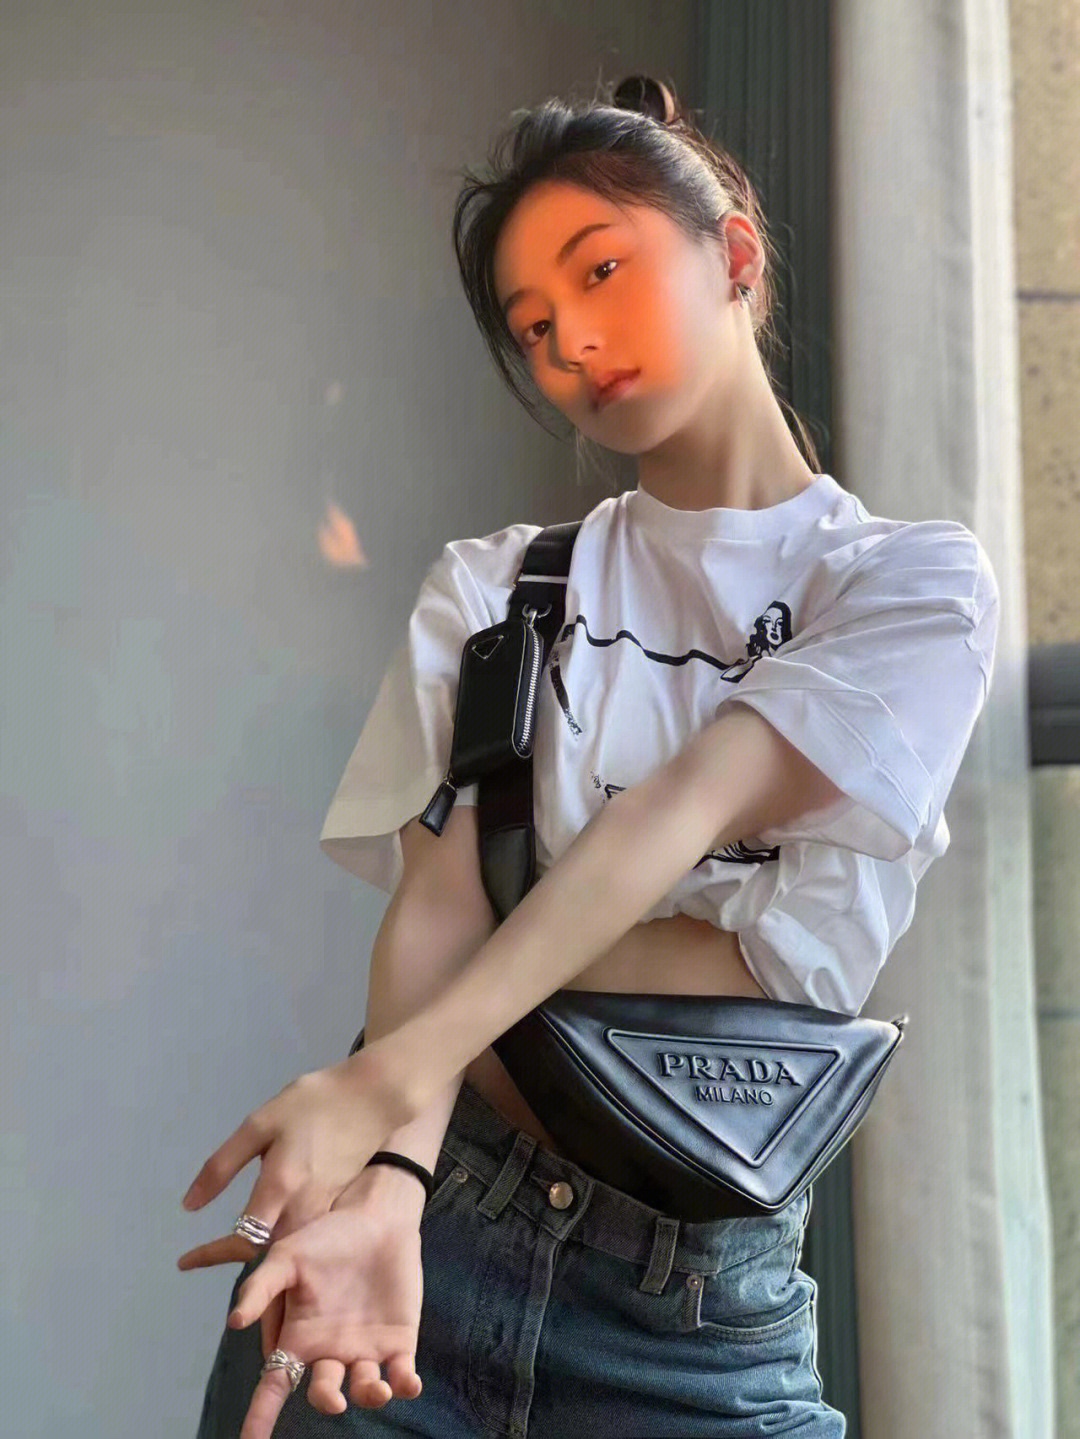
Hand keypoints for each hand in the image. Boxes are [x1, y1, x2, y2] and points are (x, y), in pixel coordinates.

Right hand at [179, 1167, 427, 1438]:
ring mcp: (366, 1349)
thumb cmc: (326, 1236)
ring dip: (369, 1395)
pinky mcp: (400, 1342)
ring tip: (376, 1388)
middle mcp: (330, 1352)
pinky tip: (408, 1384)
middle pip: (322, 1393)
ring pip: (364, 1388)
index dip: (259, 1417)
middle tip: (332, 1399)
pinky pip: (402, 1375)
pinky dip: (405, 1384)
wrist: (376, 1217)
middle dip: (326, 1401)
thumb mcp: (286, 1257)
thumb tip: (233, 1322)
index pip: (274, 1386)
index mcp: (299, 1338)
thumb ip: (260, 1287)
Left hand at [180, 1044, 411, 1241]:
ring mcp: (323, 1211)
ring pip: (289, 1250)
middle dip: (239, 1267)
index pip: (242, 1240)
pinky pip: (307, 1238)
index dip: (212, 1254)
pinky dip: (288, 1247)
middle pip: (267, 1255)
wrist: (373, 1096)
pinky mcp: (337, 1206)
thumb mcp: (259, 1124)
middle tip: (211, 1262)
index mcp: (279, 1188)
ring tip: (240, 1262)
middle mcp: (302, 1210)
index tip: (186, 1261)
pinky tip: (276, 1240)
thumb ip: (223, 1166)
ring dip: (265, 1262)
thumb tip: (190, 1205)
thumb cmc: (313, 1103)